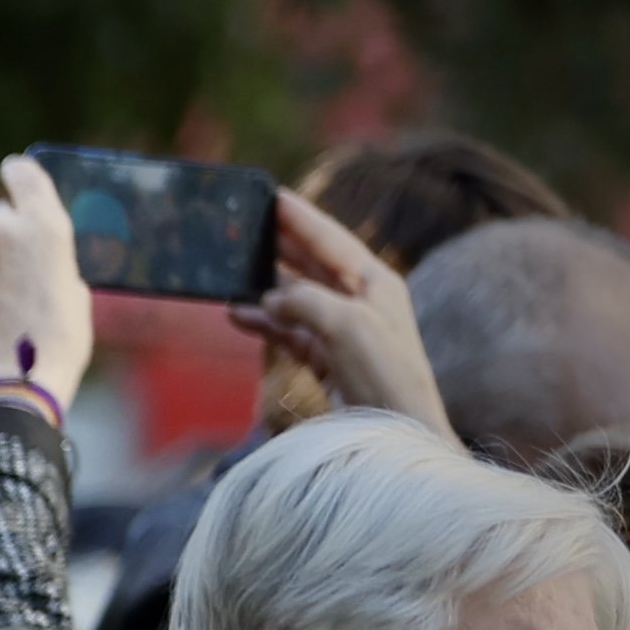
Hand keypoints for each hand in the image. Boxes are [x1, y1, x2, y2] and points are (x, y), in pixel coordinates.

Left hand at [0, 156, 97, 407]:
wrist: (18, 376)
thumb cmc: (61, 335)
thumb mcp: (74, 283)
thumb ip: (51, 253)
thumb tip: (36, 246)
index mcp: (46, 224)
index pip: (23, 173)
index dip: (18, 173)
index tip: (14, 172)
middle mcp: (5, 230)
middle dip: (8, 228)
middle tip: (21, 259)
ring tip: (6, 288)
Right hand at [230, 191, 453, 437]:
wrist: (398, 434)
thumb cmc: (384, 376)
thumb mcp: (346, 325)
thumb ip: (304, 300)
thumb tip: (267, 297)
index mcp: (375, 283)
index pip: (331, 239)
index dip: (301, 217)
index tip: (272, 195)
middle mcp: (361, 302)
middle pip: (312, 264)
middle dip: (280, 244)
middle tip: (246, 224)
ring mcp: (344, 333)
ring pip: (296, 298)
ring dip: (264, 285)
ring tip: (232, 270)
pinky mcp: (328, 361)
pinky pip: (288, 331)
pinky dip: (263, 322)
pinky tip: (238, 314)